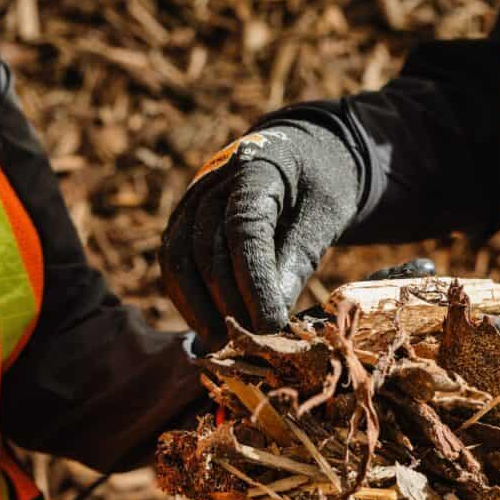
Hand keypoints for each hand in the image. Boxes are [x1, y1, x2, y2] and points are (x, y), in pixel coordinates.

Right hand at [160, 121, 360, 342]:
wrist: (300, 155)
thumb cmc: (320, 183)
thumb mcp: (325, 214)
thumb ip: (298, 258)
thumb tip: (271, 319)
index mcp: (254, 171)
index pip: (244, 231)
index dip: (254, 282)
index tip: (269, 324)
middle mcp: (212, 184)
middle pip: (208, 250)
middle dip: (230, 303)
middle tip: (254, 342)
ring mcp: (191, 202)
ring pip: (180, 259)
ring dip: (199, 308)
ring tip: (223, 344)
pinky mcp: (183, 221)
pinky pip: (174, 262)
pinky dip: (187, 298)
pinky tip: (207, 327)